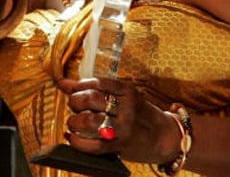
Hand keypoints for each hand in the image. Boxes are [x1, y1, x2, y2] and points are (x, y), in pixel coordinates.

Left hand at [58, 77, 174, 163]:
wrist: (165, 137)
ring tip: (73, 122)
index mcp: (128, 92)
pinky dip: (77, 142)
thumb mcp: (124, 97)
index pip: (98, 82)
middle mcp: (126, 108)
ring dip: (74, 121)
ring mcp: (123, 128)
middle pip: (91, 99)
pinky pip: (93, 145)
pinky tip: (71, 138)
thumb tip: (64, 83)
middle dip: (75, 101)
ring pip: (89, 120)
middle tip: (74, 105)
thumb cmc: (141, 115)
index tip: (70, 87)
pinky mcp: (120, 146)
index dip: (79, 84)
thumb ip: (96, 89)